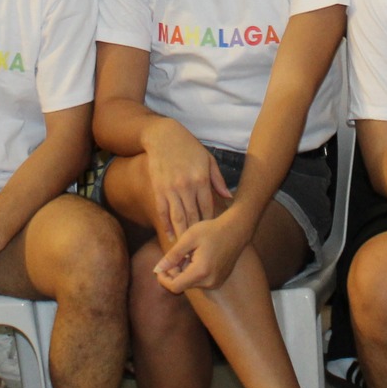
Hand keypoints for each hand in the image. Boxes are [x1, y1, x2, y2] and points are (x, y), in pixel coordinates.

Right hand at [142, 124, 231, 240]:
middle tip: (200, 251)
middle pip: (193, 217)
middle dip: (196, 236)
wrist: (163, 136)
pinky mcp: (158, 189)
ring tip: (185, 251)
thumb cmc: (189, 147)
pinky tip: (170, 235)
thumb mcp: (208, 160)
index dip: (210, 225)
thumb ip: (218, 180)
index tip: (214, 238)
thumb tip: (228, 198)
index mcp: (201, 180)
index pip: (208, 209)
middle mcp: (186, 186)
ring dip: (181, 235)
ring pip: (177, 218)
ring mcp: (170, 189)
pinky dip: (166, 225)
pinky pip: (162, 211)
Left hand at [153, 211, 253, 293]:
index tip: (159, 268)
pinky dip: (193, 272)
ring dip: (184, 271)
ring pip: (190, 283)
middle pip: (182, 285)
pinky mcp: (218, 281)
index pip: (175, 287)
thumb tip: (157, 269)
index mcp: (201, 271)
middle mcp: (210, 282)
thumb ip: (172, 255)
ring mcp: (216, 283)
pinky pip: (200, 281)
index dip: (163, 279)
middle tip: (176, 255)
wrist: (236, 230)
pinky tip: (197, 257)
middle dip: (174, 272)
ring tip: (189, 253)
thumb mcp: (189, 238)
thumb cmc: (211, 230)